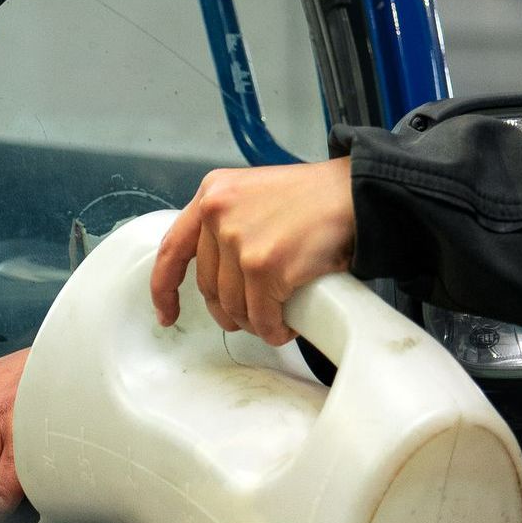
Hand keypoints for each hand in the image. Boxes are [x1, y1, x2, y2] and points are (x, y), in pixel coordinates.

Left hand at [152, 159, 355, 346]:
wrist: (357, 193)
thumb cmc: (318, 196)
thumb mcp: (256, 192)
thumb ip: (230, 220)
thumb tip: (222, 271)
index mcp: (211, 193)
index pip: (172, 249)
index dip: (164, 289)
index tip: (166, 312)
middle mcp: (217, 214)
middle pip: (209, 287)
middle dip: (229, 312)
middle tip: (251, 318)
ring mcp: (239, 241)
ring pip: (234, 306)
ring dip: (255, 324)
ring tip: (275, 322)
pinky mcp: (266, 266)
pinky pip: (262, 315)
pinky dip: (274, 330)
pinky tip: (285, 328)